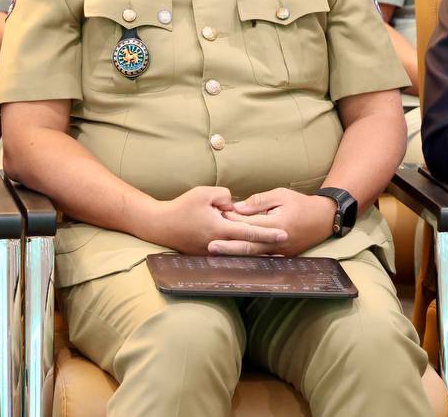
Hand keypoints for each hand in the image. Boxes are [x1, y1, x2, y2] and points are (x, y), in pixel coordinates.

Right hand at [143, 186, 287, 255]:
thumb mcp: (204, 193)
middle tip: (286, 246)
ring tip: (275, 253)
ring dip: (257, 252)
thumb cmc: (182, 207)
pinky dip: (242, 253)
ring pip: (240, 253)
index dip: (269, 233)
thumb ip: (225, 196)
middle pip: (249, 247)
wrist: (160, 225)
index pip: (250, 231)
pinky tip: (251, 252)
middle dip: (268, 247)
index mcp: (221, 228)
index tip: (285, 234)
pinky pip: (229, 254)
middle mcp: (219, 244)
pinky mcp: (207, 254)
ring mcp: (213, 252)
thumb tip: (236, 205)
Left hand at [218, 188, 336, 256]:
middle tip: (210, 246)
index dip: (234, 221)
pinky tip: (236, 260)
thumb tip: (238, 208)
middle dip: (229, 247)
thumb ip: (259, 202)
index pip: (251, 224)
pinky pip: (262, 259)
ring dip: (235, 255)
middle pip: (249, 245)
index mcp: (278, 224)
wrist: (323, 219)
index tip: (218, 217)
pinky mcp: (282, 256)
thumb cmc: (301, 203)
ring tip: (218, 254)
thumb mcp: (281, 195)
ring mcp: (281, 252)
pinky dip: (248, 259)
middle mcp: (278, 242)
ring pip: (254, 255)